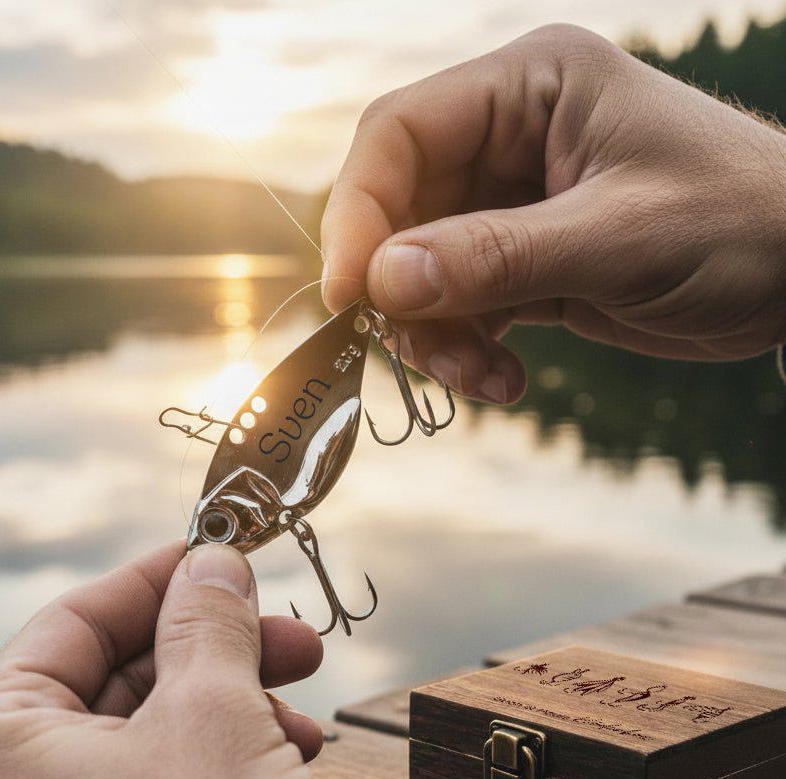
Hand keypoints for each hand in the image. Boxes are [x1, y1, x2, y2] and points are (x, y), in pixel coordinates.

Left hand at [0, 542, 348, 778]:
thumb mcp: (216, 713)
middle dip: (210, 650)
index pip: (70, 622)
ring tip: (299, 709)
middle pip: (113, 683)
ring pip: (143, 742)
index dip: (154, 578)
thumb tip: (211, 564)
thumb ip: (207, 619)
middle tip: (282, 632)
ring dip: (227, 709)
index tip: (213, 554)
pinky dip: (216, 768)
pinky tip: (284, 762)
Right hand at [321, 24, 785, 404]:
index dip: (358, 213)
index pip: (400, 134)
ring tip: (481, 379)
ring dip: (434, 336)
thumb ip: (496, 256)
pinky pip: (456, 307)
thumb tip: (383, 281)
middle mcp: (508, 139)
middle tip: (422, 353)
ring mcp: (510, 204)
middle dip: (401, 292)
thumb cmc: (739, 225)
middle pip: (398, 211)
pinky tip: (505, 379)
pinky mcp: (520, 261)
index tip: (350, 294)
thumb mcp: (618, 238)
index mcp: (529, 88)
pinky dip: (464, 350)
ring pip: (419, 272)